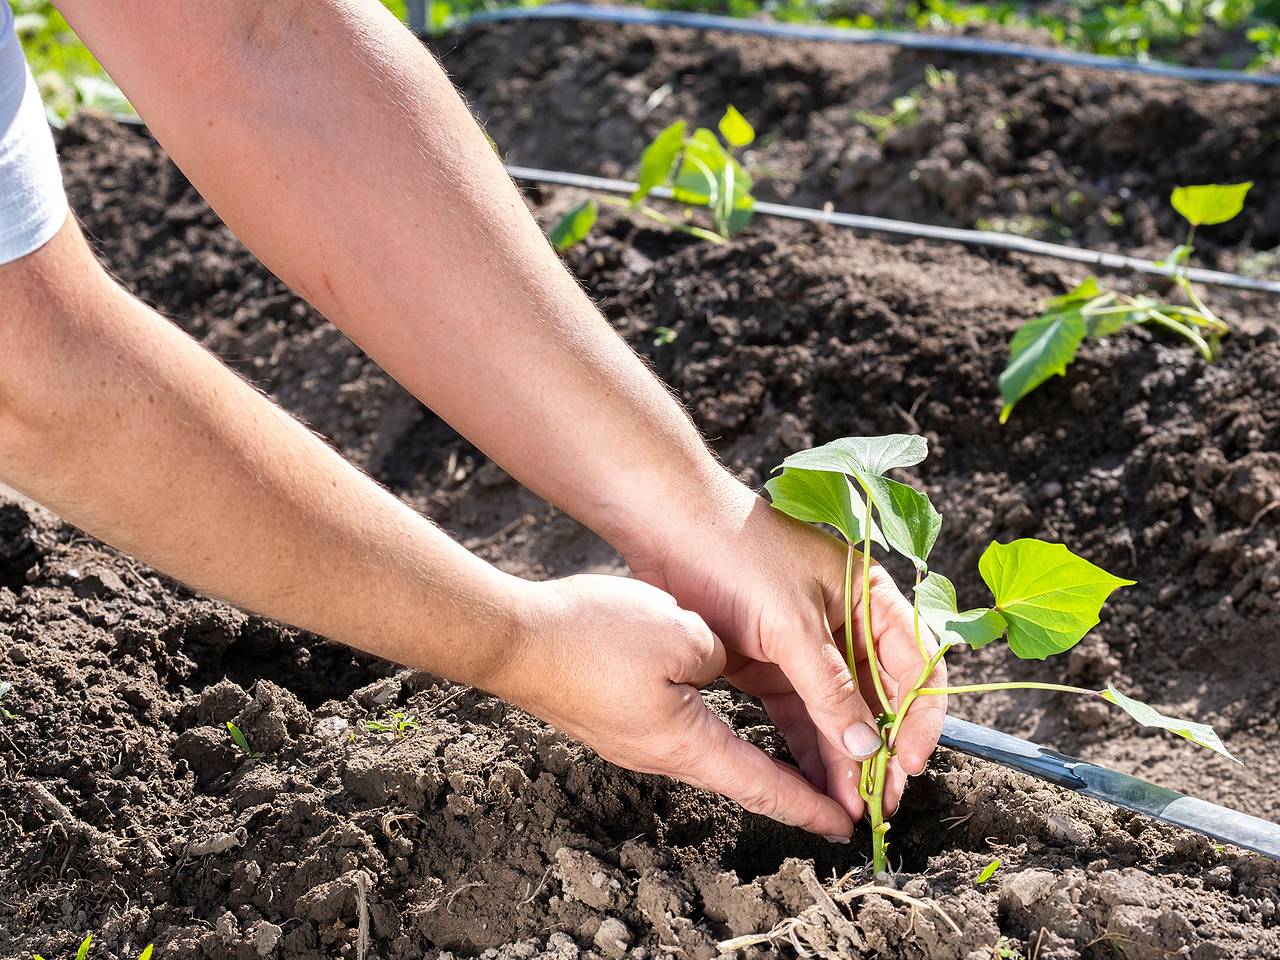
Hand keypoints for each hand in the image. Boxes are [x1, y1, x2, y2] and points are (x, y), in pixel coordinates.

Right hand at [490, 574, 856, 838]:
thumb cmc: (592, 636)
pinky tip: (725, 711)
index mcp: (685, 742)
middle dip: (793, 785)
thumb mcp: (683, 634)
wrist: (511, 638)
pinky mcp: (615, 719)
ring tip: (795, 753)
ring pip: (711, 754)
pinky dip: (721, 733)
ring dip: (758, 758)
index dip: (809, 805)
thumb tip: (721, 665)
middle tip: (836, 793)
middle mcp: (661, 755)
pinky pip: (680, 731)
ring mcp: (633, 740)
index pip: (763, 786)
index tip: (846, 824)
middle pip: (741, 778)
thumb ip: (722, 655)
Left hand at [623, 476, 945, 821]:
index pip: (917, 666)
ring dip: (846, 758)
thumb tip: (867, 746)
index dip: (918, 718)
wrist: (668, 527)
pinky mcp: (770, 664)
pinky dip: (809, 748)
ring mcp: (806, 646)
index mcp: (870, 598)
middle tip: (880, 801)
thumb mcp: (791, 623)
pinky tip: (817, 785)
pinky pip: (800, 714)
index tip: (908, 763)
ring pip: (839, 713)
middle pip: (880, 697)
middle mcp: (847, 624)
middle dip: (882, 750)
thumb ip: (829, 687)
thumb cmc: (739, 555)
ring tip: (850, 805)